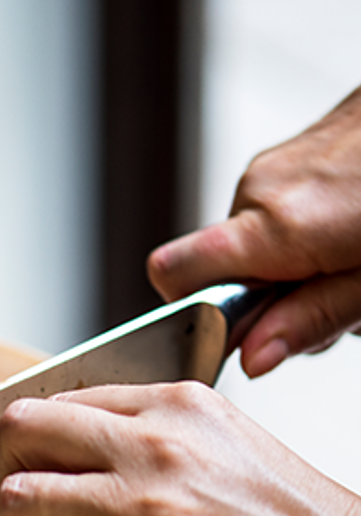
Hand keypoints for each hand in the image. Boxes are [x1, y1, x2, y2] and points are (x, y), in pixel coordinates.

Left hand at [0, 382, 360, 515]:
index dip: (17, 448)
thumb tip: (77, 465)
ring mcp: (150, 512)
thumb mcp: (229, 448)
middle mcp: (157, 447)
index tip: (2, 478)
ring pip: (20, 502)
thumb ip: (154, 441)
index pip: (61, 406)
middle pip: (22, 433)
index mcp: (177, 406)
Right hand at [148, 84, 360, 376]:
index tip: (242, 331)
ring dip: (291, 269)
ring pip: (251, 245)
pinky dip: (304, 238)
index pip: (173, 273)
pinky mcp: (290, 158)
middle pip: (218, 269)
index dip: (192, 310)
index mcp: (275, 227)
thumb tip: (252, 357)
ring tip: (349, 262)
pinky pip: (273, 216)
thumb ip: (312, 320)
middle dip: (266, 300)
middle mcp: (259, 192)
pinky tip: (347, 234)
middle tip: (330, 300)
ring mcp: (272, 169)